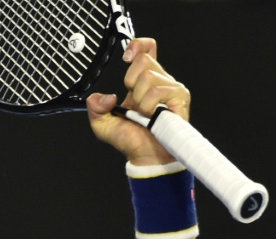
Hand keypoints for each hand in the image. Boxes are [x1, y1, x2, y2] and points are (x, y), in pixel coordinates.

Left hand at [86, 38, 190, 165]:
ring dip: (139, 99)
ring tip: (143, 114)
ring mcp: (171, 88)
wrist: (145, 156)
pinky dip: (148, 105)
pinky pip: (157, 90)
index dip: (138, 45)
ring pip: (148, 77)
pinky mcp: (180, 97)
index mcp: (142, 81)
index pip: (147, 49)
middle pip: (143, 60)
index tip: (126, 57)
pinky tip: (151, 116)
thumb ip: (95, 107)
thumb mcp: (102, 123)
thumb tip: (103, 97)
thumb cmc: (129, 139)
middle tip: (133, 102)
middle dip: (130, 81)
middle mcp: (159, 81)